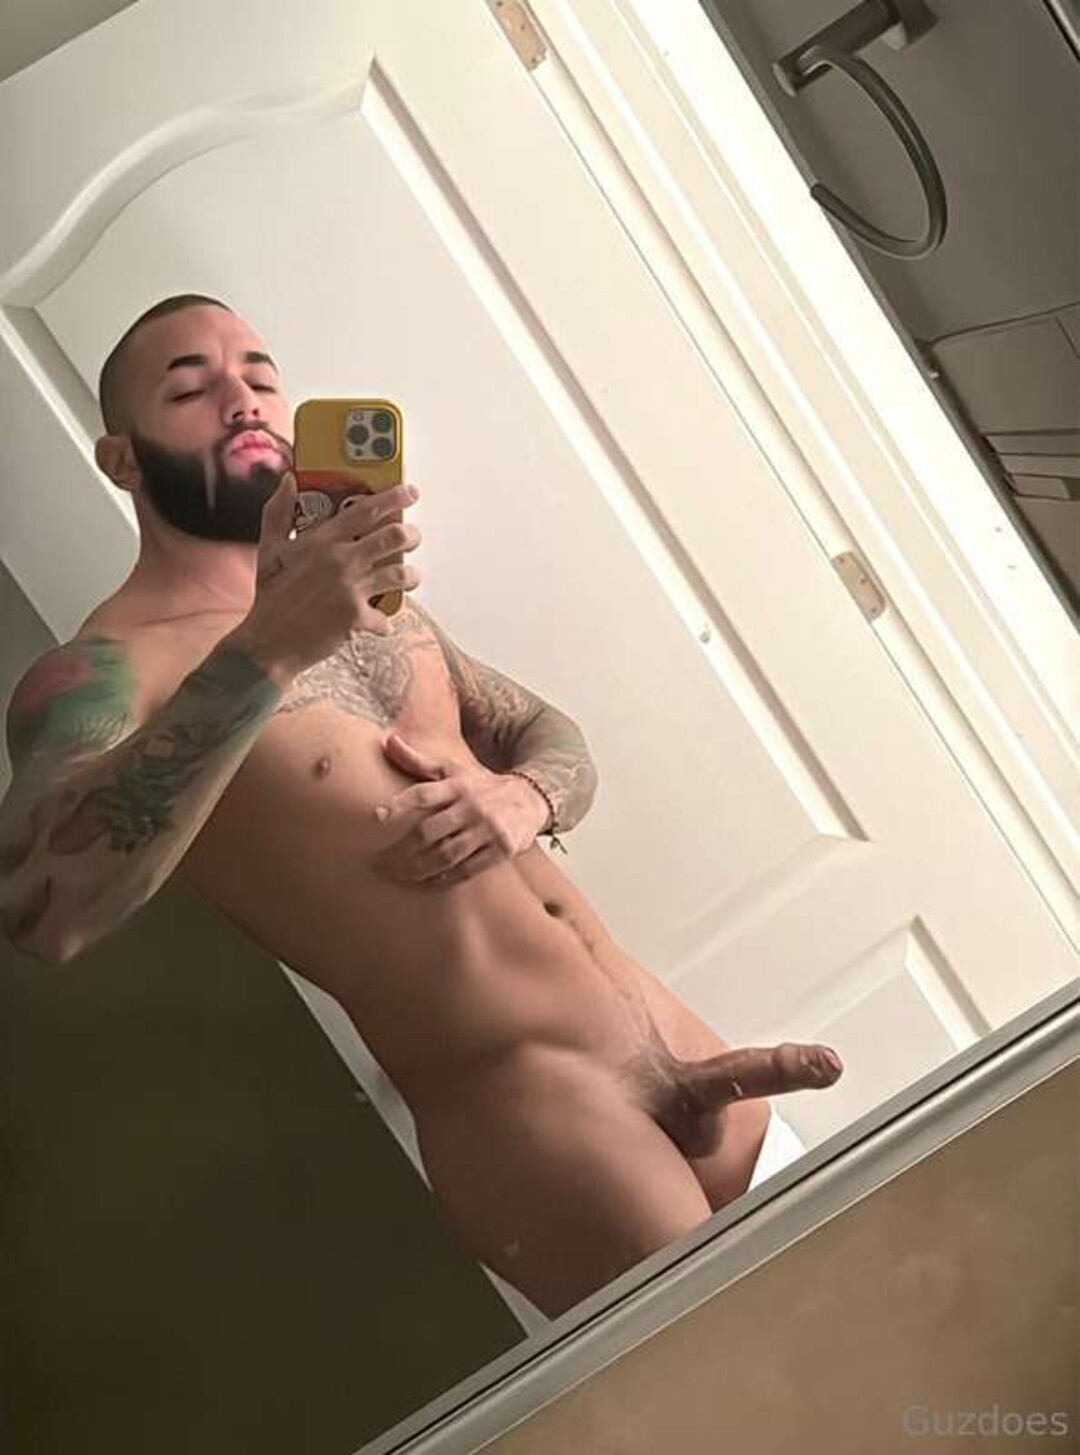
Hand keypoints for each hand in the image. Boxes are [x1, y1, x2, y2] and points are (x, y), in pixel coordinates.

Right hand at [226, 473, 422, 683]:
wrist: (268, 642)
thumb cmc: (270, 596)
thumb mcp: (269, 549)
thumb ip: (279, 512)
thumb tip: (289, 480)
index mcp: (321, 540)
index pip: (365, 510)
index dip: (393, 497)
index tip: (410, 491)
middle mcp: (340, 560)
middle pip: (393, 537)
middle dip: (411, 535)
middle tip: (412, 537)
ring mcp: (350, 589)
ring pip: (400, 574)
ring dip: (411, 575)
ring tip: (409, 577)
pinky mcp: (356, 617)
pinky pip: (385, 616)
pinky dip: (385, 621)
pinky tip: (380, 622)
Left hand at [371, 732, 549, 887]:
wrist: (530, 799)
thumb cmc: (481, 786)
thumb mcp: (453, 769)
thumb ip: (418, 761)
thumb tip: (388, 740)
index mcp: (458, 785)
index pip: (424, 793)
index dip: (400, 803)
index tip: (377, 816)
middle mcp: (472, 805)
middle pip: (430, 830)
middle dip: (403, 849)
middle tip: (382, 862)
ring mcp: (488, 829)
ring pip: (447, 854)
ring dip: (420, 868)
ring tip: (401, 876)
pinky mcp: (501, 849)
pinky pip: (468, 869)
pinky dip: (445, 878)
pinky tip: (429, 882)